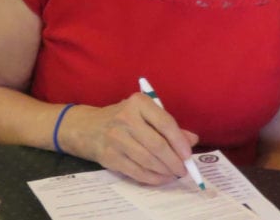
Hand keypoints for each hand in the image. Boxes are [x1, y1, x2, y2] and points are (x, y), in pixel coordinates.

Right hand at [71, 93, 200, 184]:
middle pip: (157, 144)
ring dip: (164, 171)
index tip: (188, 155)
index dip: (179, 141)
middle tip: (183, 169)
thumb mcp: (143, 113)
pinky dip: (151, 178)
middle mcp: (126, 118)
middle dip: (174, 161)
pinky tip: (160, 178)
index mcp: (138, 103)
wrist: (87, 127)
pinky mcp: (109, 156)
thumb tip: (192, 140)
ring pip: (147, 160)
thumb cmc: (122, 117)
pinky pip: (136, 171)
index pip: (165, 122)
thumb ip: (168, 125)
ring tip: (173, 174)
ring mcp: (116, 138)